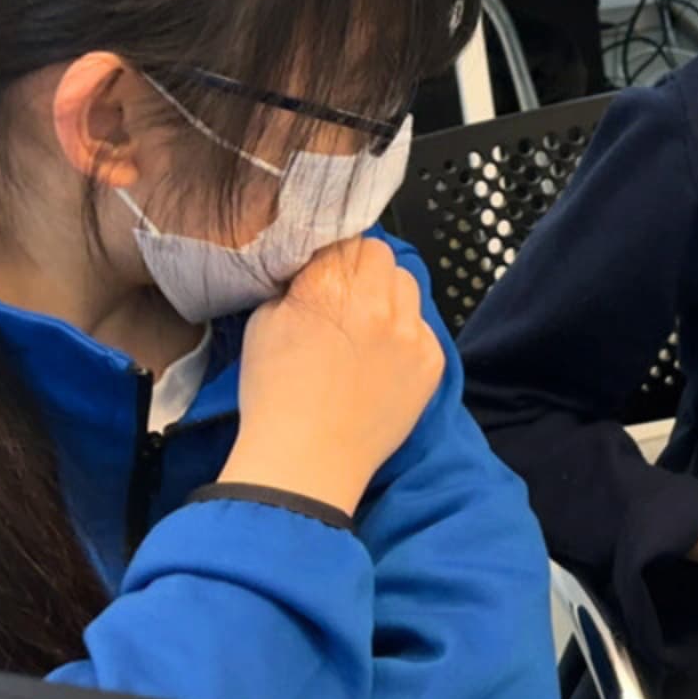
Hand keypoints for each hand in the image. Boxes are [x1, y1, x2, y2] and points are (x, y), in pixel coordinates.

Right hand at [219, 239, 444, 515]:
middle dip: (361, 267)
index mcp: (330, 286)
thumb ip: (295, 283)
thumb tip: (314, 266)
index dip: (331, 251)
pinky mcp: (432, 361)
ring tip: (365, 325)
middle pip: (379, 255)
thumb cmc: (275, 395)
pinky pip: (422, 327)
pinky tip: (381, 359)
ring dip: (387, 295)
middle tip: (344, 293)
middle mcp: (378, 302)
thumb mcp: (265, 321)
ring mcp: (411, 333)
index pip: (343, 238)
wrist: (308, 461)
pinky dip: (405, 334)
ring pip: (407, 285)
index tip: (325, 266)